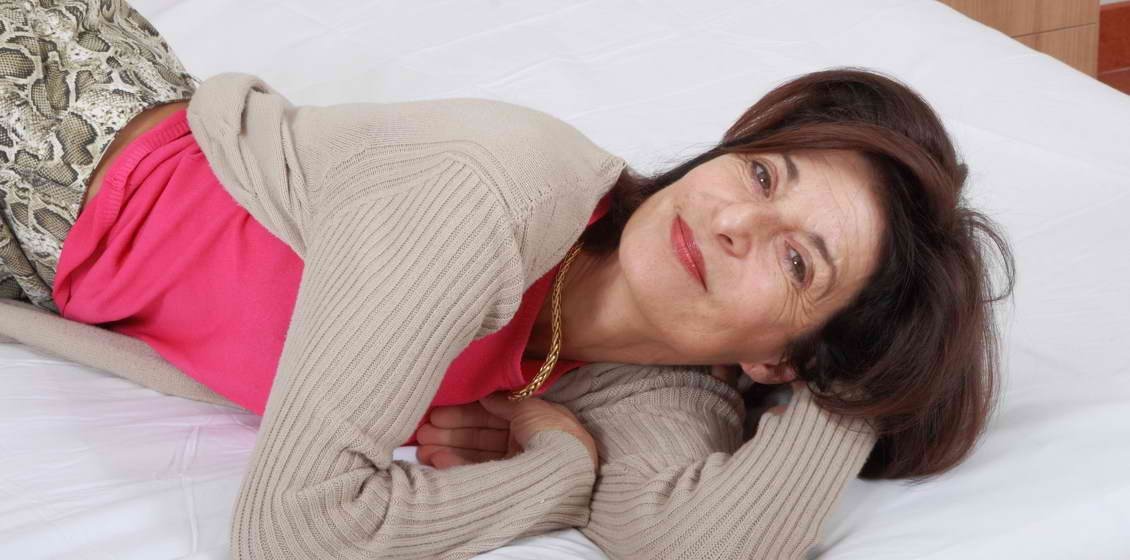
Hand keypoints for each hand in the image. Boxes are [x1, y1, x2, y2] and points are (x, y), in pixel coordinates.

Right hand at [416, 393, 597, 470]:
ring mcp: (517, 465)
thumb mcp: (530, 408)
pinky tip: (436, 461)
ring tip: (421, 449)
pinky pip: (479, 473)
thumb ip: (505, 402)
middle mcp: (524, 443)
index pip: (492, 416)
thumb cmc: (553, 433)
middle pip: (480, 436)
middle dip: (450, 433)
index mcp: (533, 421)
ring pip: (475, 455)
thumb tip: (485, 396)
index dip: (465, 414)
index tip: (438, 414)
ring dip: (447, 450)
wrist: (567, 470)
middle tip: (421, 431)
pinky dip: (456, 467)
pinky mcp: (510, 484)